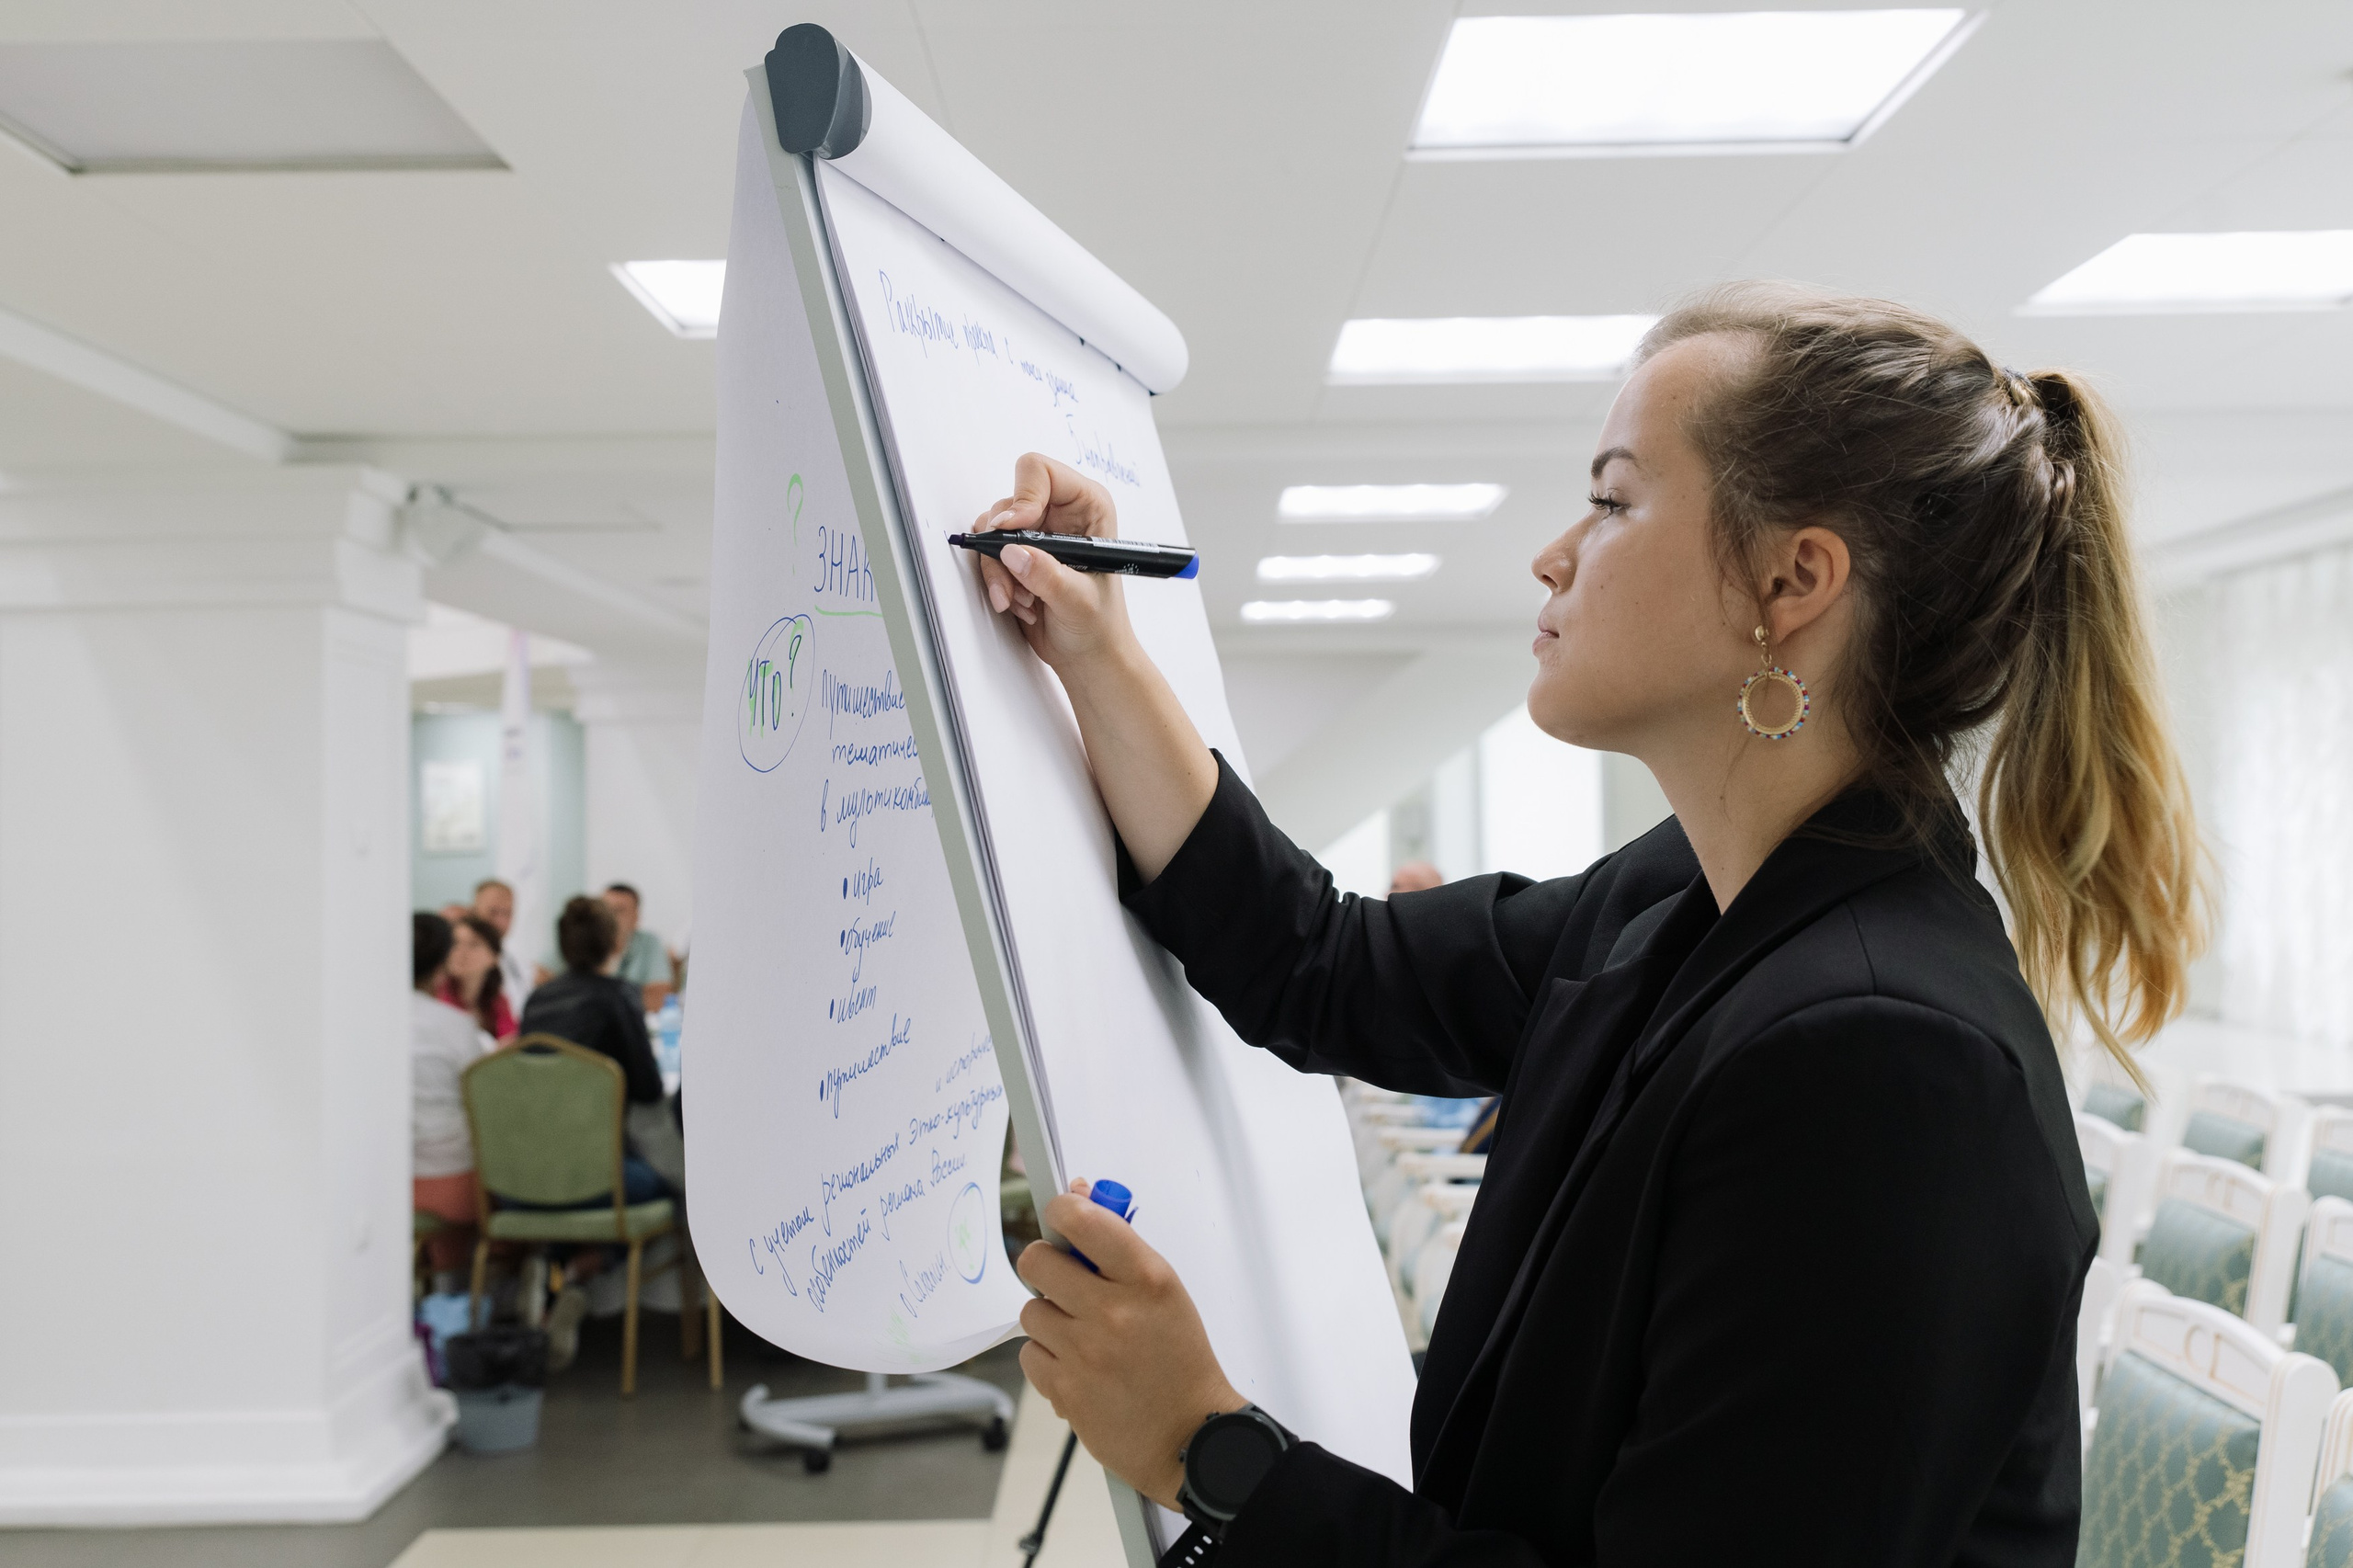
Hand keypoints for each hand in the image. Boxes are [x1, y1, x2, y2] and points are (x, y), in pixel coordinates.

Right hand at [972, 453, 1138, 675]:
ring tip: (1022, 600)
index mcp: (1087, 504)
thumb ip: (1047, 574)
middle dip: (1005, 547)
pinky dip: (996, 580)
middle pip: (1008, 503)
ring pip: (992, 531)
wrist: (1087, 654)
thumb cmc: (1098, 624)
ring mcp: (1036, 531)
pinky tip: (1019, 602)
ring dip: (999, 570)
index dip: (1022, 497)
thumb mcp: (1078, 600)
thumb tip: (1013, 552)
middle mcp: (1059, 511)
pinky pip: (987, 553)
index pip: (1040, 472)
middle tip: (1015, 581)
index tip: (1012, 531)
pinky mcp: (1017, 553)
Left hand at [1017, 1180, 1246, 1508]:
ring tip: (1080, 1333)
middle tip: (1061, 1278)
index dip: (1061, 1208)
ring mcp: (1086, 1352)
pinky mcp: (1065, 1389)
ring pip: (1030, 1310)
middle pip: (1037, 1260)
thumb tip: (1076, 1195)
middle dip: (1045, 1265)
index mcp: (1146, 1279)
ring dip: (1049, 1318)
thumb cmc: (1179, 1359)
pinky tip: (1076, 1365)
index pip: (1084, 1220)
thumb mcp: (1165, 1293)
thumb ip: (1118, 1248)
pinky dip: (1047, 1357)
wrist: (1189, 1436)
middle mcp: (1113, 1311)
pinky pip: (1030, 1354)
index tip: (1059, 1212)